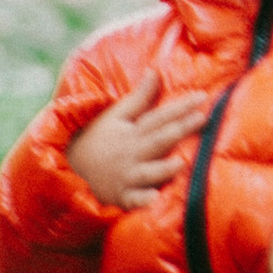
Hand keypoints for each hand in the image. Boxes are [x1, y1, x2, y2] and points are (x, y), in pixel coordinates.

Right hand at [67, 76, 210, 210]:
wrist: (69, 169)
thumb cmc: (99, 139)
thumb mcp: (115, 116)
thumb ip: (139, 97)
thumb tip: (154, 71)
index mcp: (132, 132)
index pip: (160, 117)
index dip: (181, 107)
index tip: (202, 97)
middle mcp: (132, 153)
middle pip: (160, 140)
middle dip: (180, 130)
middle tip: (202, 119)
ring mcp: (128, 177)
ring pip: (149, 172)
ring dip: (164, 169)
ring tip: (181, 163)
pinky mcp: (124, 197)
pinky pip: (133, 201)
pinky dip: (143, 201)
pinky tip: (155, 200)